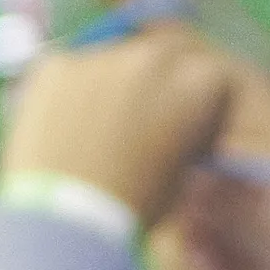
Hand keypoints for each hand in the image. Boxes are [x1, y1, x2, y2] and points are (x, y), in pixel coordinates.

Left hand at [0, 22, 252, 226]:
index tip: (191, 124)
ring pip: (116, 57)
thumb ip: (185, 131)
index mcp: (198, 83)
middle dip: (160, 80)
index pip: (214, 76)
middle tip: (144, 116)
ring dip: (116, 81)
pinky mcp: (55, 62)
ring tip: (100, 125)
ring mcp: (101, 54)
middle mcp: (152, 57)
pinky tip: (67, 124)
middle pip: (165, 54)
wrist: (66, 215)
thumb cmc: (134, 204)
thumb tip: (174, 120)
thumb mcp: (182, 170)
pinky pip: (73, 68)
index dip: (202, 102)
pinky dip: (74, 89)